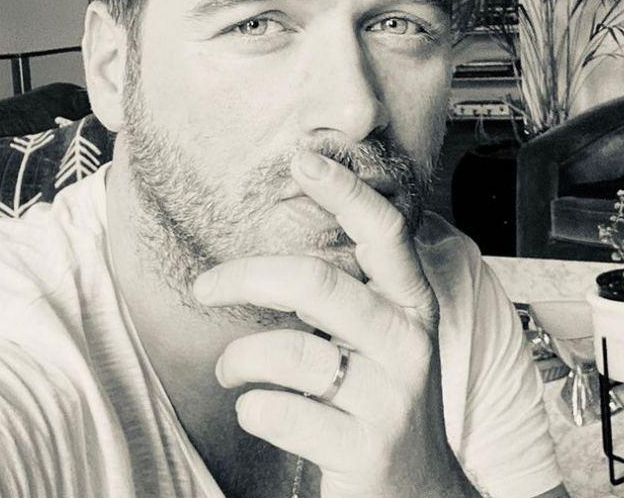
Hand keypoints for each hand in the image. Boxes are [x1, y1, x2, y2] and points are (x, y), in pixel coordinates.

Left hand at [193, 151, 476, 497]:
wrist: (418, 490)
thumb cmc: (383, 394)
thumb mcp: (381, 333)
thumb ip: (348, 288)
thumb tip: (276, 237)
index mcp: (412, 302)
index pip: (384, 232)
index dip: (345, 191)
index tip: (302, 159)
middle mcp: (409, 341)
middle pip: (317, 284)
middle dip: (246, 278)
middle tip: (205, 286)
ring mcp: (391, 398)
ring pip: (289, 352)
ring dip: (239, 358)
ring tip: (230, 368)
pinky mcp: (365, 449)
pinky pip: (278, 410)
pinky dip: (251, 406)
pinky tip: (258, 408)